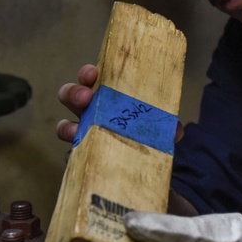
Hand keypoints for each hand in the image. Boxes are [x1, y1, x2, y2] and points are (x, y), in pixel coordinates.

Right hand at [54, 64, 185, 145]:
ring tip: (77, 131)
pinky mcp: (81, 158)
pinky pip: (70, 156)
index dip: (87, 73)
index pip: (91, 78)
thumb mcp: (159, 127)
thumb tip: (176, 130)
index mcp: (107, 95)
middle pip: (70, 95)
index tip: (92, 74)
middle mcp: (90, 112)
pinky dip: (74, 156)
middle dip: (74, 93)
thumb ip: (168, 126)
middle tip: (86, 98)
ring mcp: (82, 135)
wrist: (144, 167)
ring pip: (64, 126)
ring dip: (67, 127)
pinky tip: (82, 157)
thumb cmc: (146, 135)